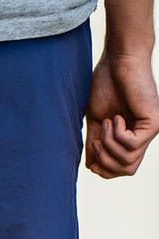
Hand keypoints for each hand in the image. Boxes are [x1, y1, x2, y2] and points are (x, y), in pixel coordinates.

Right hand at [85, 53, 158, 178]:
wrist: (117, 62)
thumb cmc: (105, 86)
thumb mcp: (96, 122)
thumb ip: (96, 144)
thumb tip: (92, 166)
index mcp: (132, 137)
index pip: (124, 169)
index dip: (104, 169)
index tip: (92, 149)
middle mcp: (145, 136)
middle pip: (127, 170)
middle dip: (105, 162)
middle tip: (96, 141)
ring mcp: (151, 130)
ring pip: (128, 160)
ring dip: (108, 145)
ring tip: (106, 123)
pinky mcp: (154, 123)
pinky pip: (131, 145)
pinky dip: (117, 134)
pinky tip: (116, 118)